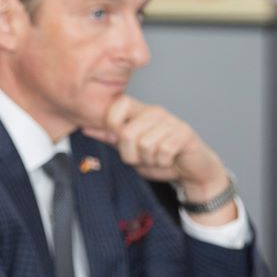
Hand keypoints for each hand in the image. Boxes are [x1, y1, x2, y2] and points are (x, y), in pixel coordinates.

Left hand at [83, 96, 235, 224]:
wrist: (191, 171)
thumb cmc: (160, 159)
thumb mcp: (130, 150)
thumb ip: (110, 138)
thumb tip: (85, 127)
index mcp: (140, 112)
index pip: (118, 104)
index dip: (112, 125)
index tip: (120, 140)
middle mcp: (155, 112)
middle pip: (127, 133)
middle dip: (132, 155)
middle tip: (144, 157)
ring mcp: (170, 121)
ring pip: (145, 145)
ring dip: (150, 160)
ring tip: (158, 157)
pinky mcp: (184, 133)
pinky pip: (163, 152)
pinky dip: (163, 162)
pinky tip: (170, 159)